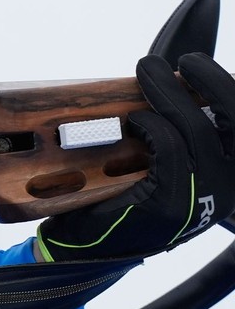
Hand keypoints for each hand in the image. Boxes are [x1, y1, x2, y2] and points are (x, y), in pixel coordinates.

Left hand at [38, 53, 234, 261]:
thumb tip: (176, 80)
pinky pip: (168, 147)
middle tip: (183, 60)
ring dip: (169, 90)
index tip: (205, 66)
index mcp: (231, 174)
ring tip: (148, 69)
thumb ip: (180, 131)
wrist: (88, 249)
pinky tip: (136, 119)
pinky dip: (151, 124)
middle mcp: (228, 187)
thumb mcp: (165, 163)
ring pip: (195, 127)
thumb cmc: (125, 198)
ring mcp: (203, 197)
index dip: (231, 90)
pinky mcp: (171, 202)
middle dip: (213, 81)